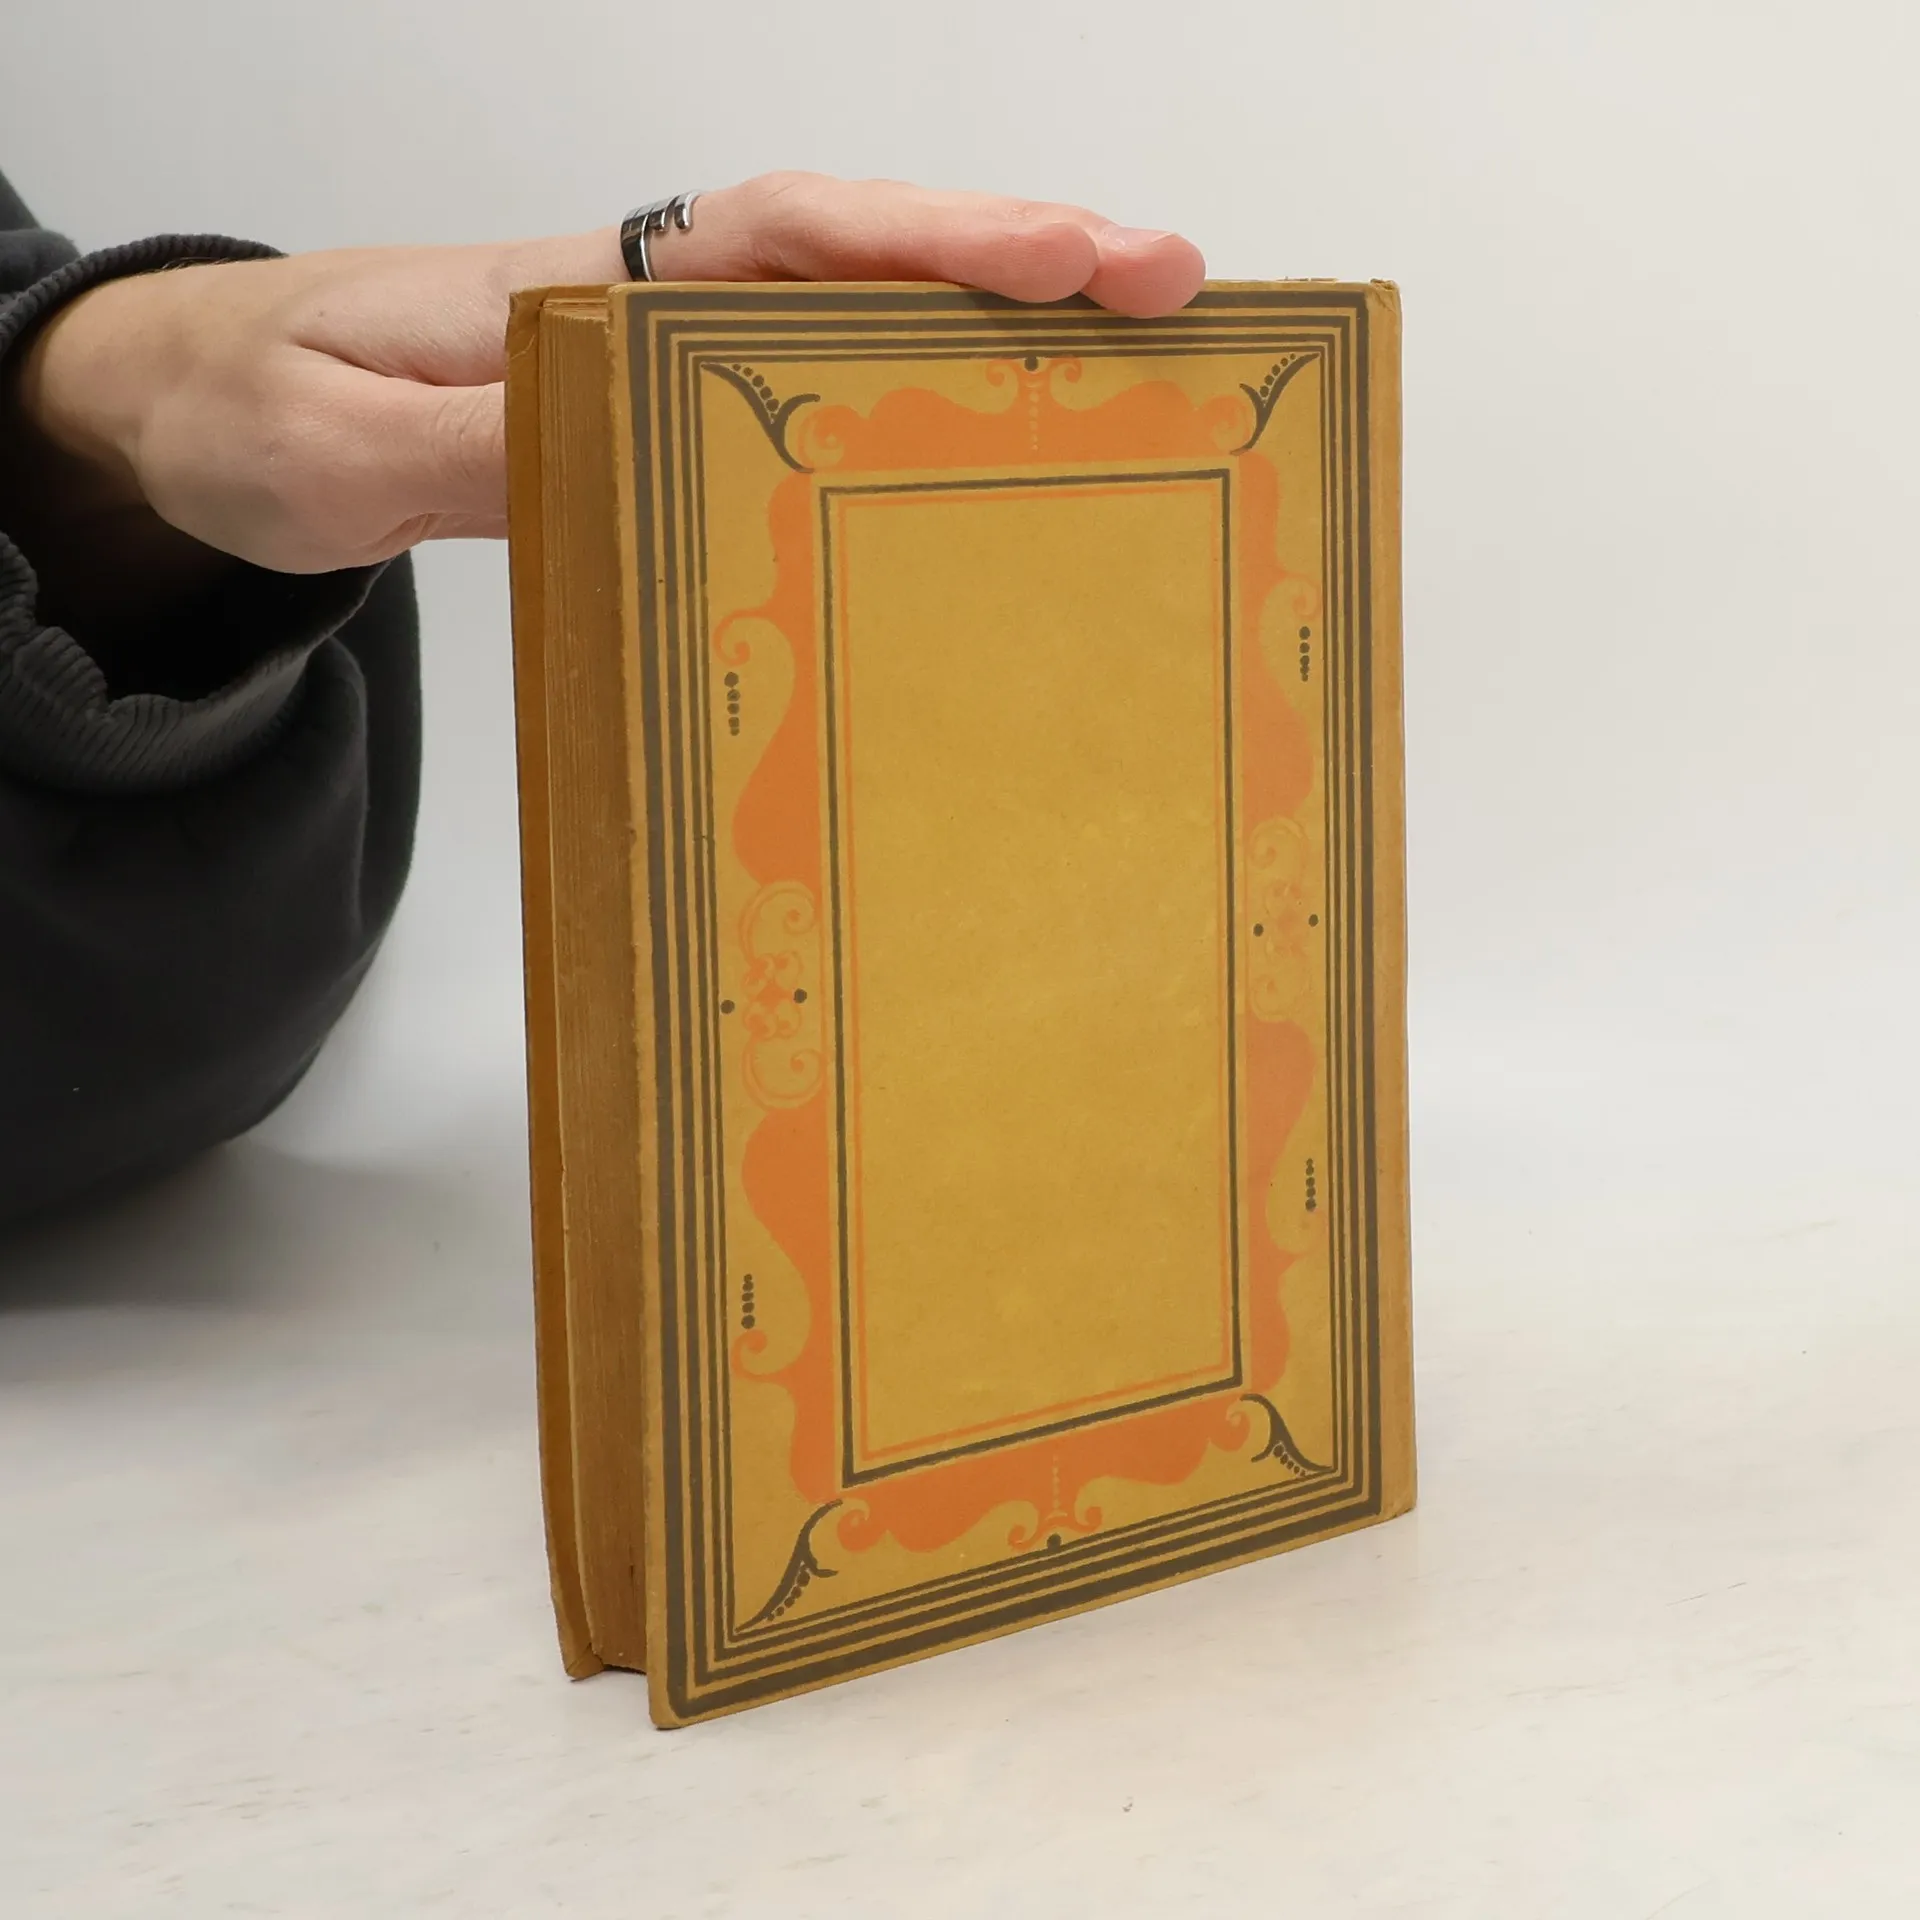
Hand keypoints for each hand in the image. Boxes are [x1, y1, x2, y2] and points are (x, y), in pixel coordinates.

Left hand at [8, 173, 1205, 591]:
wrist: (206, 414)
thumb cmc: (260, 409)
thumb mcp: (333, 444)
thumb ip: (459, 446)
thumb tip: (602, 451)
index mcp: (587, 287)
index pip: (786, 235)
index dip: (934, 239)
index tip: (1068, 252)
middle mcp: (650, 299)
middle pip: (863, 251)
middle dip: (1023, 262)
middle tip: (1175, 292)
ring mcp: (667, 354)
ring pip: (858, 309)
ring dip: (997, 324)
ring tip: (1140, 354)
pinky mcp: (667, 410)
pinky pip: (818, 383)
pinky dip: (920, 385)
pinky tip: (992, 424)